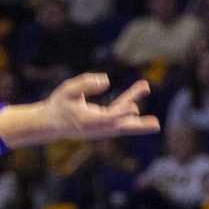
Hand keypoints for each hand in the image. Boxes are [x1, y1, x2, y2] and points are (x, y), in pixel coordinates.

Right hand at [9, 75, 160, 146]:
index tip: (133, 107)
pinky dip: (129, 103)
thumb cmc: (59, 105)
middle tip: (156, 124)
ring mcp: (102, 127)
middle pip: (121, 127)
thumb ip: (85, 84)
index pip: (107, 119)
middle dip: (139, 126)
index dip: (121, 113)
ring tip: (155, 118)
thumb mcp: (67, 91)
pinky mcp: (104, 123)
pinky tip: (140, 89)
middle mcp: (97, 127)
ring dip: (140, 118)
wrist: (51, 124)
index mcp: (87, 121)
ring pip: (124, 122)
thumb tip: (107, 80)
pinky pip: (120, 113)